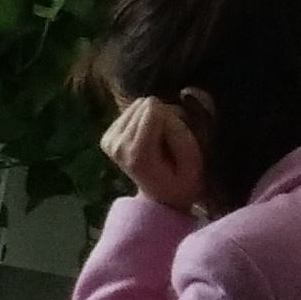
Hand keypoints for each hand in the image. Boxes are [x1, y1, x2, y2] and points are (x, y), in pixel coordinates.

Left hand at [103, 94, 207, 214]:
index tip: (176, 138)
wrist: (161, 195)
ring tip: (158, 140)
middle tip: (167, 140)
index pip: (154, 110)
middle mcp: (117, 146)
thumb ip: (180, 133)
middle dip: (162, 117)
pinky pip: (130, 110)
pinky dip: (143, 119)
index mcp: (138, 153)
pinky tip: (147, 138)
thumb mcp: (193, 160)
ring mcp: (109, 141)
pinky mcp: (107, 137)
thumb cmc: (182, 179)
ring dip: (153, 118)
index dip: (172, 118)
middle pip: (145, 105)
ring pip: (137, 105)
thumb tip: (162, 108)